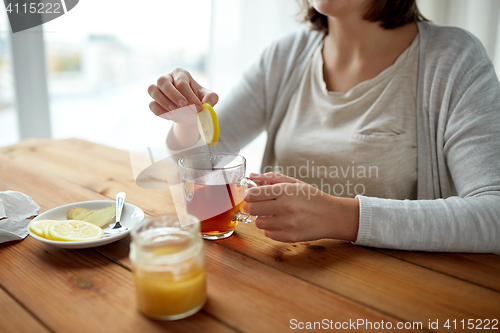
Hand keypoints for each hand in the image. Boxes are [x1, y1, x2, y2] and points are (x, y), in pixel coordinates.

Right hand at [148, 68, 218, 147]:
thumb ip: (211, 98)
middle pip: (162, 81)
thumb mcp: (209, 98)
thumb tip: (206, 104)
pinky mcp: (154, 101)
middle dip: (173, 94)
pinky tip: (170, 117)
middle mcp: (167, 78)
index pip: (182, 83)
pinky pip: (151, 105)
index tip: (198, 108)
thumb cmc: (199, 101)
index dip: (190, 96)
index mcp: (181, 74)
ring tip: (175, 112)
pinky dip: (159, 111)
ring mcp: (158, 89)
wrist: (190, 113)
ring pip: (152, 89)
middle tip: (183, 106)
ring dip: (163, 102)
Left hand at [245, 172, 359, 242]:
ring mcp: (287, 223)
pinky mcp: (289, 236)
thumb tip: (252, 176)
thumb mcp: (294, 183)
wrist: (332, 216)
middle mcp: (285, 207)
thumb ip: (271, 178)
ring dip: (262, 218)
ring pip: (258, 223)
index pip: (253, 194)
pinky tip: (279, 223)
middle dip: (251, 206)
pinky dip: (270, 229)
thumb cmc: (312, 198)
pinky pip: (268, 234)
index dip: (249, 194)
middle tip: (258, 205)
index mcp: (285, 191)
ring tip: (272, 214)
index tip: (251, 195)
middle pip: (252, 209)